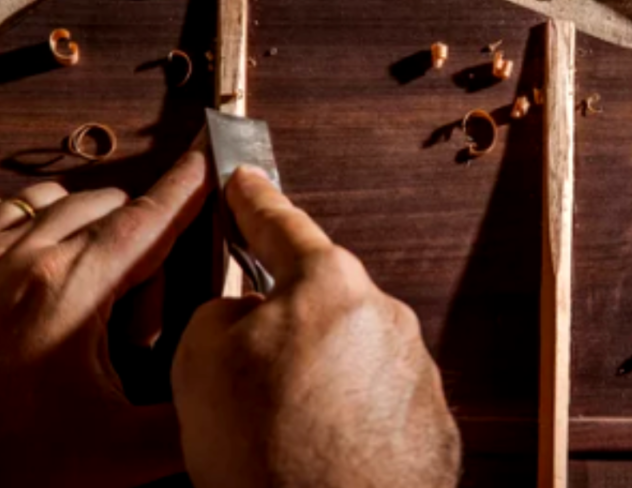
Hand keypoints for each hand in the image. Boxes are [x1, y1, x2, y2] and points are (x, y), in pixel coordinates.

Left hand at [0, 150, 209, 487]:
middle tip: (139, 315)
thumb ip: (192, 419)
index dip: (187, 186)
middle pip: (110, 208)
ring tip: (90, 285)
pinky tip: (25, 248)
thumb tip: (237, 389)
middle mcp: (21, 259)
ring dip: (85, 224)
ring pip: (51, 199)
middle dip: (142, 242)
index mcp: (72, 291)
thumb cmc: (8, 461)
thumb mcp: (120, 453)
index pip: (149, 219)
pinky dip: (11, 213)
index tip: (210, 156)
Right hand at [172, 166, 460, 487]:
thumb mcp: (201, 362)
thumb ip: (222, 314)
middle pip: (317, 300)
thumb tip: (246, 318)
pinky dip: (347, 415)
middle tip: (248, 375)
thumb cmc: (271, 450)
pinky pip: (374, 398)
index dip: (254, 200)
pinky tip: (320, 446)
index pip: (280, 224)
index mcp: (328, 284)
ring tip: (282, 429)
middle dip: (283, 326)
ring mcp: (413, 367)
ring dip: (315, 378)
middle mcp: (382, 314)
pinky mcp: (430, 417)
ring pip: (346, 354)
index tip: (246, 181)